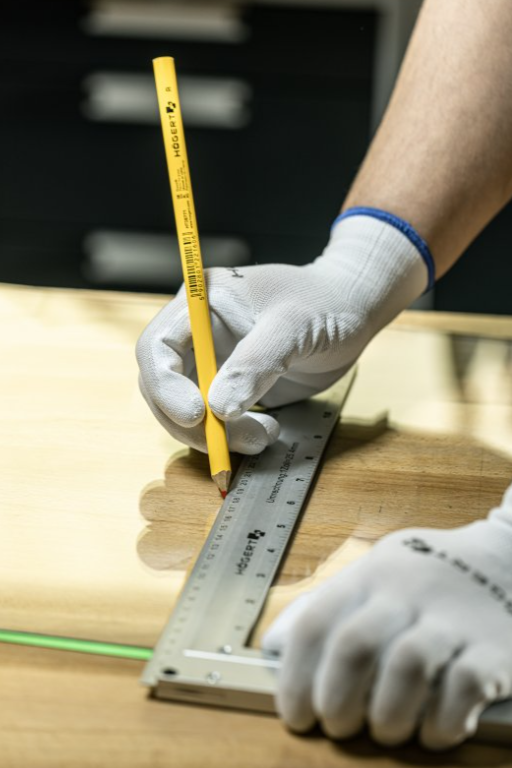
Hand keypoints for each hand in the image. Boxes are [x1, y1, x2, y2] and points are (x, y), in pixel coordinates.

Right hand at [136, 213, 426, 453]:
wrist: (349, 310)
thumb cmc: (323, 302)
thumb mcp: (292, 326)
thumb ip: (254, 363)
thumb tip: (217, 408)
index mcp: (200, 305)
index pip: (156, 347)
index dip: (165, 385)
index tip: (195, 414)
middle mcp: (196, 334)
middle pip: (162, 387)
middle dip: (192, 421)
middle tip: (236, 438)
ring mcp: (211, 363)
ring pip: (184, 412)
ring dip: (215, 435)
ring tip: (265, 434)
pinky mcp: (229, 388)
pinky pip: (211, 421)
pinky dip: (228, 437)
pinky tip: (264, 432)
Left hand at [262, 488, 511, 748]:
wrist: (504, 558)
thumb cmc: (425, 575)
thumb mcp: (374, 572)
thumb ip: (329, 608)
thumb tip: (273, 648)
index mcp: (370, 576)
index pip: (318, 622)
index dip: (297, 676)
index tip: (296, 714)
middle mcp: (407, 592)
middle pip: (356, 645)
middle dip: (336, 698)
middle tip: (337, 726)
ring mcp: (451, 618)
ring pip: (408, 665)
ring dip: (387, 714)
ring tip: (385, 731)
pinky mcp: (492, 647)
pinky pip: (463, 686)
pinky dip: (442, 721)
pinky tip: (433, 730)